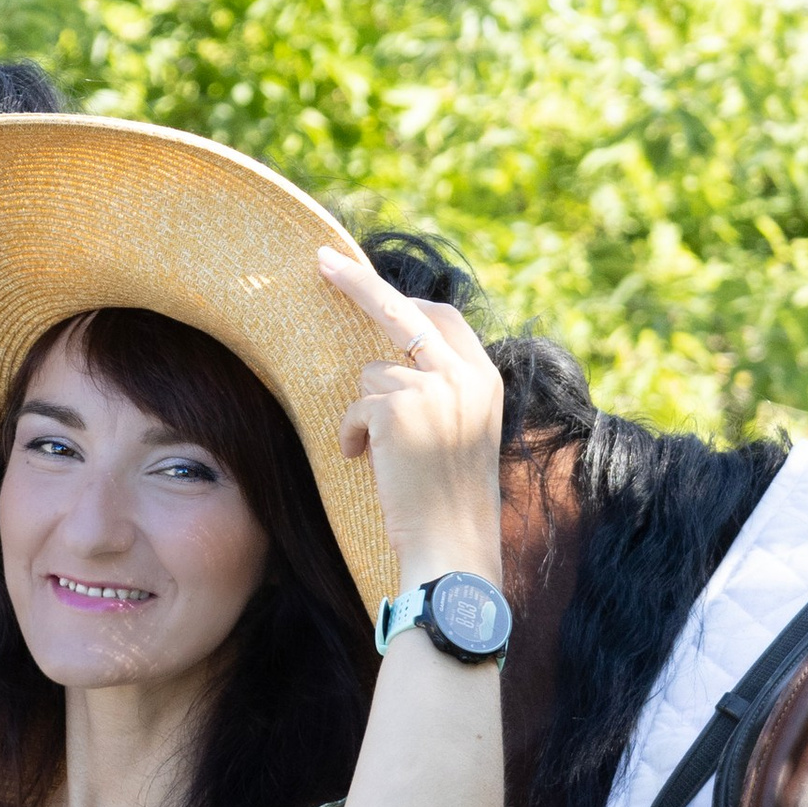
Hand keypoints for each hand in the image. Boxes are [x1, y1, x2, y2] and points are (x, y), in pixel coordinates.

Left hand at [316, 247, 504, 585]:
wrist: (453, 546)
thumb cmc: (449, 501)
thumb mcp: (461, 434)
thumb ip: (443, 391)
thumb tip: (390, 360)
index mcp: (486, 379)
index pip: (442, 317)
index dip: (402, 297)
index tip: (365, 277)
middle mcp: (464, 375)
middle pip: (401, 310)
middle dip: (357, 282)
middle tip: (321, 260)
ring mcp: (432, 387)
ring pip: (370, 374)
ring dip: (366, 412)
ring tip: (387, 457)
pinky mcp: (397, 407)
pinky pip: (355, 407)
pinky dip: (353, 436)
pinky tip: (372, 465)